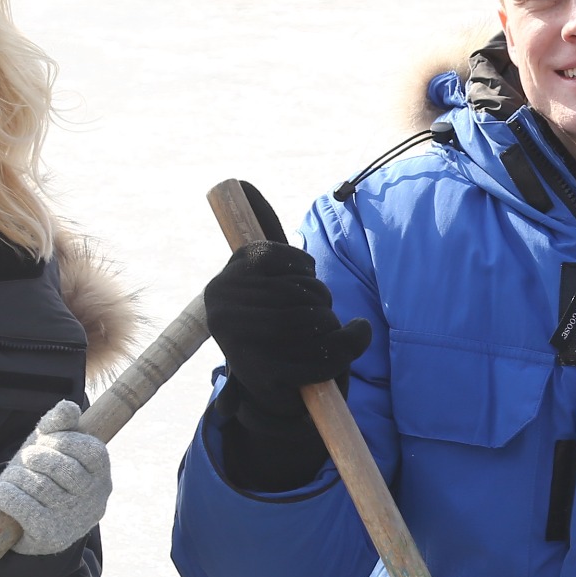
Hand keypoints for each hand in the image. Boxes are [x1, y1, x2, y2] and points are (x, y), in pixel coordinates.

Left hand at [0, 401, 112, 554]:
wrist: (30, 523)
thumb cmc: (45, 475)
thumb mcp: (53, 446)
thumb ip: (60, 423)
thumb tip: (68, 407)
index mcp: (101, 475)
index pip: (89, 450)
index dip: (61, 441)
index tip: (45, 442)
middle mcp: (95, 500)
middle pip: (61, 468)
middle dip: (34, 458)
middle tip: (24, 459)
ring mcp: (75, 521)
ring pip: (39, 487)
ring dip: (15, 476)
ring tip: (9, 477)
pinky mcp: (51, 537)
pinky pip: (23, 508)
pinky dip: (4, 495)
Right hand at [205, 186, 368, 418]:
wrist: (274, 395)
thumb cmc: (277, 325)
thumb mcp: (268, 275)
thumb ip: (259, 229)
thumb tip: (241, 181)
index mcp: (223, 284)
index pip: (281, 256)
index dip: (304, 269)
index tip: (302, 282)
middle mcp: (222, 313)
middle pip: (303, 291)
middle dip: (323, 301)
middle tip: (318, 317)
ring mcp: (240, 346)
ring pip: (317, 321)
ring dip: (334, 326)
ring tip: (325, 334)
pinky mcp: (265, 379)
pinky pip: (326, 354)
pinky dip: (351, 344)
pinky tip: (353, 339)